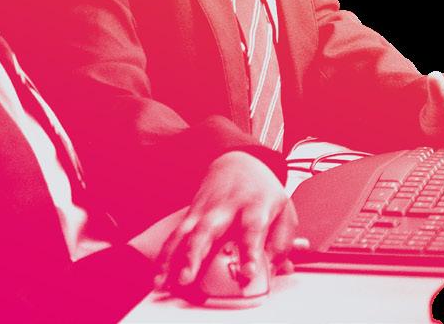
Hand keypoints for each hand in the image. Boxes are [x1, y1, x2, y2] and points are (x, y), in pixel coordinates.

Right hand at [152, 151, 303, 298]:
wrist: (240, 162)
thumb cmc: (262, 192)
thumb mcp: (284, 212)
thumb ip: (281, 244)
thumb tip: (271, 271)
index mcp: (253, 206)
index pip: (251, 229)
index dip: (250, 251)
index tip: (249, 272)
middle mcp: (224, 208)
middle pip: (207, 229)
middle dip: (194, 254)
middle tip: (187, 277)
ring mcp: (204, 210)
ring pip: (183, 233)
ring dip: (172, 258)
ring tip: (165, 281)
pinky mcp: (190, 215)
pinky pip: (175, 236)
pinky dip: (165, 255)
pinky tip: (159, 274)